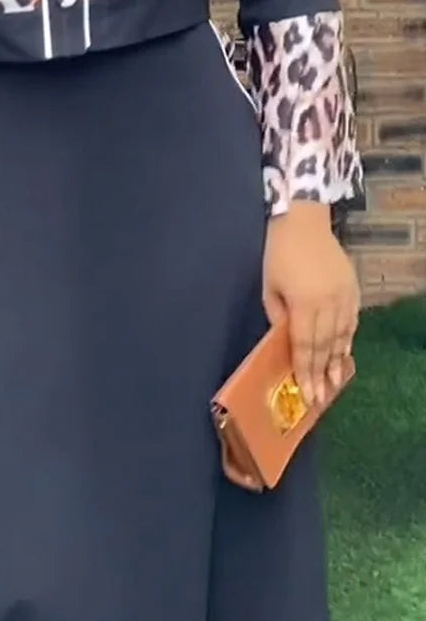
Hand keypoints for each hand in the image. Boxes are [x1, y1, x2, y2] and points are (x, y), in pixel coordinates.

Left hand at [263, 202, 359, 408]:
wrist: (304, 222)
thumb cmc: (279, 254)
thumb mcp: (269, 287)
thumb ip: (278, 316)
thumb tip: (288, 341)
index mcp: (304, 304)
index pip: (306, 346)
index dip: (307, 372)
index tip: (309, 394)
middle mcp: (328, 303)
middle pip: (326, 345)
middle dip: (323, 374)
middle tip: (322, 398)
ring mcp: (344, 296)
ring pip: (343, 335)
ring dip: (339, 360)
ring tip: (337, 382)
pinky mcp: (352, 288)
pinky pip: (352, 319)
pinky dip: (349, 338)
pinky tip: (346, 352)